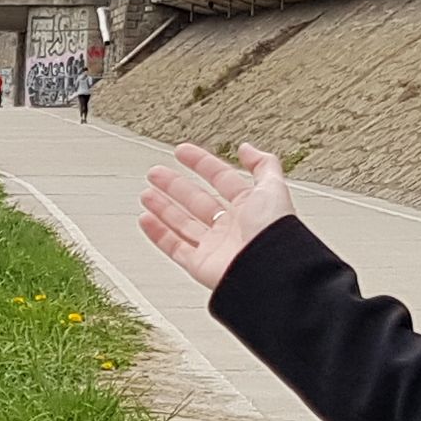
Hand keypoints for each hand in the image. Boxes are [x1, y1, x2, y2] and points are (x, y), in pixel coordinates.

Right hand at [136, 141, 296, 290]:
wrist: (269, 271)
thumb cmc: (274, 232)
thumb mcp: (273, 188)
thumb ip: (262, 165)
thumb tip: (246, 149)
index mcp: (248, 207)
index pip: (221, 179)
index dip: (201, 163)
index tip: (182, 152)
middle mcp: (230, 226)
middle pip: (196, 200)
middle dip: (174, 185)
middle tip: (156, 172)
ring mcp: (214, 246)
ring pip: (182, 223)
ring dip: (163, 208)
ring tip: (146, 194)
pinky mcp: (200, 265)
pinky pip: (174, 248)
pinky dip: (158, 234)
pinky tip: (146, 220)